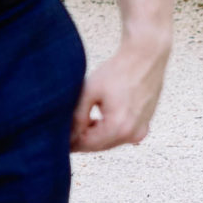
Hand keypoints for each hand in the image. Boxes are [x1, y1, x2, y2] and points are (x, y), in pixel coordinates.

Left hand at [71, 37, 169, 152]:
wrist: (145, 57)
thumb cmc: (117, 70)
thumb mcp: (90, 91)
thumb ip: (78, 116)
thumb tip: (68, 135)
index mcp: (119, 127)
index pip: (88, 144)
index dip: (71, 142)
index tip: (58, 139)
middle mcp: (133, 134)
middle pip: (99, 146)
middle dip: (81, 140)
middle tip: (64, 132)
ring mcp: (141, 131)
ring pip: (110, 142)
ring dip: (94, 136)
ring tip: (79, 122)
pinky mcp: (144, 124)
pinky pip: (121, 135)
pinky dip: (107, 131)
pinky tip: (96, 119)